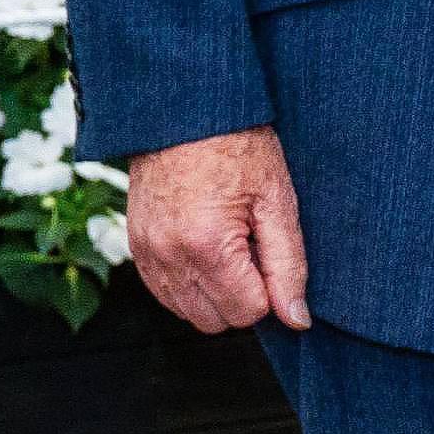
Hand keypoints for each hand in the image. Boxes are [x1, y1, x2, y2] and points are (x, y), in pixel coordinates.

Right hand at [126, 126, 311, 333]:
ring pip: (188, 313)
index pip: (248, 312)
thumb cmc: (237, 147)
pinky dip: (190, 284)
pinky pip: (166, 294)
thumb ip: (288, 265)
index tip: (268, 253)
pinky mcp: (136, 248)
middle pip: (216, 321)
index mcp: (207, 246)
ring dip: (215, 294)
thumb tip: (296, 318)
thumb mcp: (277, 202)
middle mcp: (169, 257)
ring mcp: (147, 254)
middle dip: (242, 297)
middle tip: (251, 249)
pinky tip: (206, 249)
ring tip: (228, 245)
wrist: (187, 112)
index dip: (269, 290)